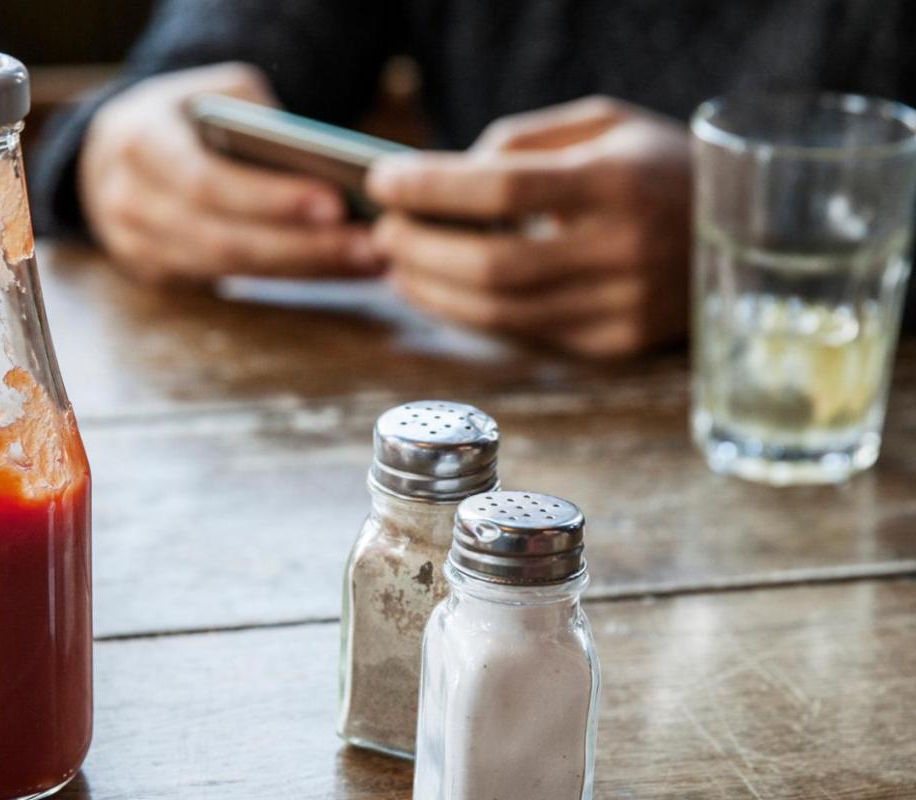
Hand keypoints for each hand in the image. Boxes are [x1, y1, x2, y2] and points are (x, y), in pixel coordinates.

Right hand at [78, 63, 380, 285]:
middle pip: (224, 241)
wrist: (111, 153)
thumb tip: (322, 161)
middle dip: (302, 246)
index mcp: (139, 144)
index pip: (208, 182)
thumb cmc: (179, 117)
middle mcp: (129, 203)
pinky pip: (231, 284)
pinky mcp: (158, 276)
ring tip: (367, 259)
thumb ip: (255, 116)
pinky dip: (288, 276)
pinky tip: (337, 266)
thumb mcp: (211, 92)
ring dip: (304, 268)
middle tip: (369, 245)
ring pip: (231, 271)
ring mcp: (138, 248)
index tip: (335, 203)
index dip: (271, 199)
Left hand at [367, 97, 690, 357]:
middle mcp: (623, 250)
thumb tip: (444, 179)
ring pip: (502, 313)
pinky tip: (442, 293)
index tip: (383, 181)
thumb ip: (522, 144)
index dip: (432, 188)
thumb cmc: (658, 166)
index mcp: (618, 181)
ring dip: (434, 292)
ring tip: (397, 267)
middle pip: (493, 264)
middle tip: (382, 233)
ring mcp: (622, 306)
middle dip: (421, 251)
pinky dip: (472, 315)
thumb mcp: (603, 124)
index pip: (503, 189)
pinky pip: (525, 336)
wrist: (747, 230)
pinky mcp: (616, 344)